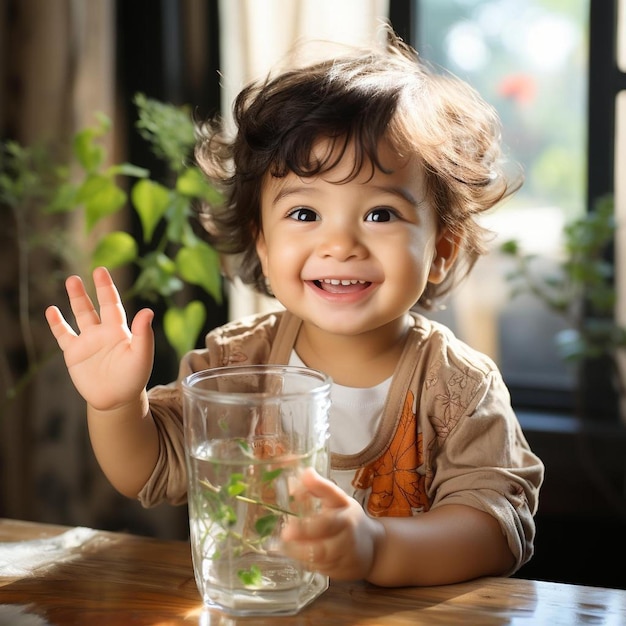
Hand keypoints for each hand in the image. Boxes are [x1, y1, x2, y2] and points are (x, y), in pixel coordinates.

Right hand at [45, 266, 154, 411]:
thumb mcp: (141, 355)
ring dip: (75, 299)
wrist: (116, 399)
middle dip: (91, 290)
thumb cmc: (133, 377)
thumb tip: (148, 311)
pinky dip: (57, 323)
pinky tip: (51, 310)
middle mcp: (102, 332)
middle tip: (89, 271)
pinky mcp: (73, 353)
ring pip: (80, 315)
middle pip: (95, 306)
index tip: (101, 271)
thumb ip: (143, 334)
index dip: (107, 288)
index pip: (112, 304)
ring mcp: (87, 341)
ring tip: (72, 281)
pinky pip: (63, 335)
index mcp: (119, 330)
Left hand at [281, 468, 383, 580]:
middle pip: (322, 547)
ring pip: (319, 561)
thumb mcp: (338, 499)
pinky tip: (296, 555)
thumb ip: (320, 487)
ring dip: (299, 554)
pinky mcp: (341, 575)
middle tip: (284, 535)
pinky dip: (306, 563)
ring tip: (283, 546)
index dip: (308, 525)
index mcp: (346, 519)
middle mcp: (348, 541)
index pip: (327, 523)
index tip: (290, 523)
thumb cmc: (349, 518)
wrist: (374, 547)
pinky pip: (320, 570)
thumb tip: (303, 473)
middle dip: (300, 542)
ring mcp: (345, 560)